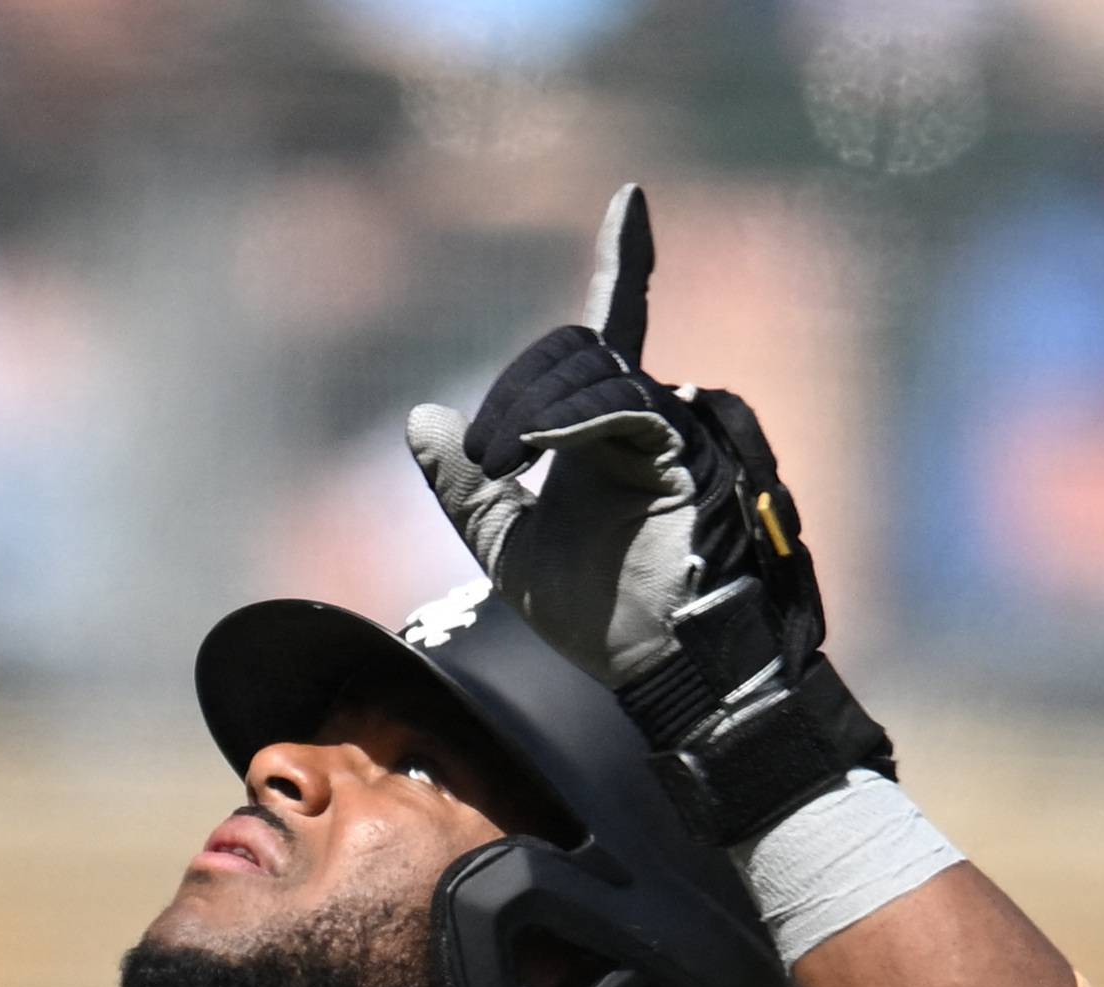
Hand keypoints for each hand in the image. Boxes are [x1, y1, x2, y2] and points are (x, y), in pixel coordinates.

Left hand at [404, 183, 891, 841]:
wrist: (664, 669)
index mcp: (614, 426)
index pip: (616, 324)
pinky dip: (568, 421)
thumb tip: (419, 418)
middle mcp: (653, 413)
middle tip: (485, 460)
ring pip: (591, 370)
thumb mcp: (507, 544)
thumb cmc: (603, 617)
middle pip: (574, 350)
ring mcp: (676, 429)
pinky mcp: (685, 455)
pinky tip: (532, 450)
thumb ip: (465, 483)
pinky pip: (620, 408)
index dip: (624, 262)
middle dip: (512, 395)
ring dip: (528, 411)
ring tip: (504, 469)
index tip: (630, 199)